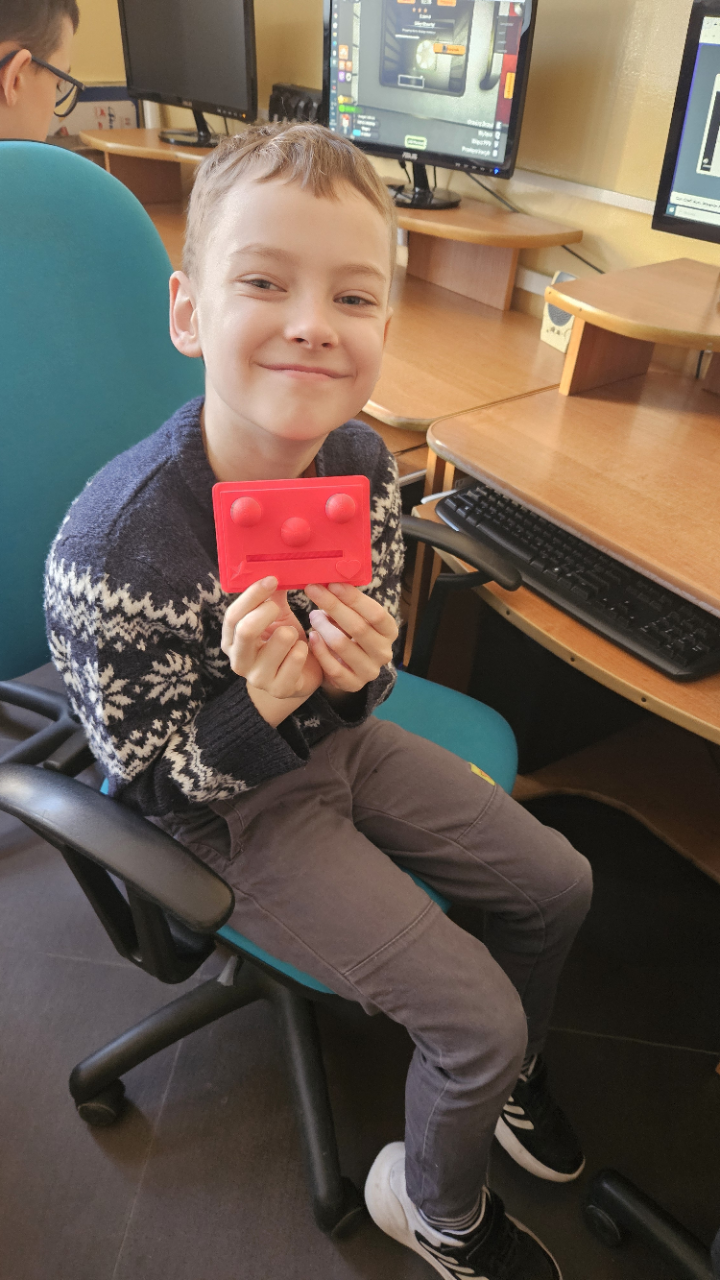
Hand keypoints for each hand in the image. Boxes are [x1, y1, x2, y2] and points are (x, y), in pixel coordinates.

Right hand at [221, 578, 322, 719]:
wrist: (300, 677)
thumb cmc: (285, 643)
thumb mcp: (276, 617)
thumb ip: (271, 596)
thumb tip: (275, 565)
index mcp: (231, 641)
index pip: (233, 616)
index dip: (252, 595)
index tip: (272, 579)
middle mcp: (239, 661)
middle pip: (245, 630)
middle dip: (267, 612)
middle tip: (280, 608)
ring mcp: (259, 678)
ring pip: (278, 641)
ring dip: (292, 632)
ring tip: (295, 636)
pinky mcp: (280, 689)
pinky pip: (297, 658)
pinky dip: (304, 648)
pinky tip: (304, 650)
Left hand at [304, 581, 397, 695]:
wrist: (347, 667)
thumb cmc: (348, 633)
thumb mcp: (353, 616)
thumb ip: (346, 601)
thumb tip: (329, 577)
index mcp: (388, 631)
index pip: (375, 613)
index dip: (353, 598)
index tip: (331, 583)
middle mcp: (384, 652)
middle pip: (358, 627)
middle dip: (333, 606)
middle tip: (313, 590)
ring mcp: (370, 671)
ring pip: (343, 646)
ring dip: (323, 628)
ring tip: (312, 616)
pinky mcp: (353, 685)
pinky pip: (333, 667)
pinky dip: (319, 650)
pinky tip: (311, 637)